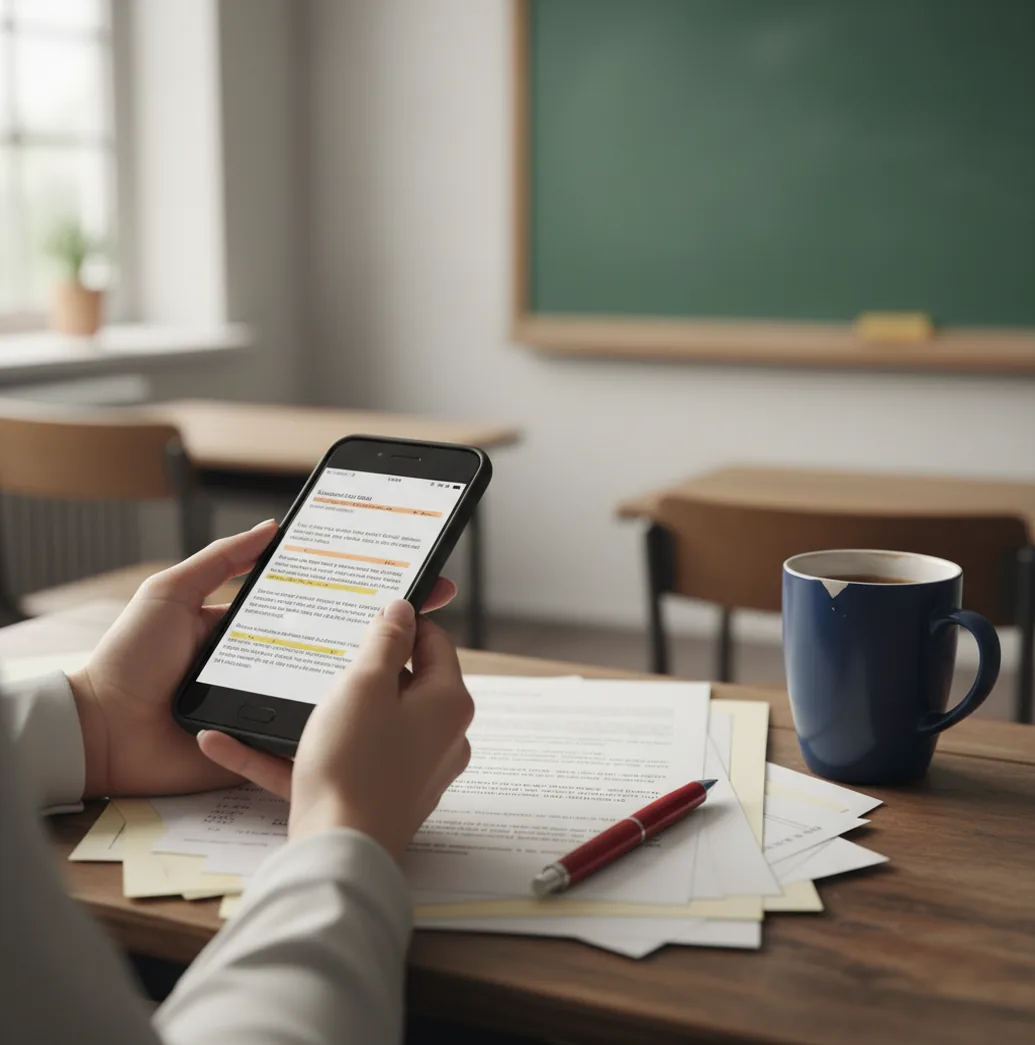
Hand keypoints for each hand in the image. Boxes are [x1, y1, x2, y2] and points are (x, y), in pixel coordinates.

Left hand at [67, 524, 457, 798]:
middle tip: (424, 612)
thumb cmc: (128, 659)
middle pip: (330, 644)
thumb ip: (219, 561)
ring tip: (411, 658)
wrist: (101, 732)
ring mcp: (268, 703)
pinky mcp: (262, 741)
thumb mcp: (170, 593)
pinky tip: (371, 705)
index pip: (312, 603)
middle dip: (377, 629)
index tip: (396, 574)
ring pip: (326, 687)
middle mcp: (268, 662)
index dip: (352, 590)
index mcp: (252, 626)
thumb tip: (271, 528)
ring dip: (365, 675)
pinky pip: (303, 731)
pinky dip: (335, 722)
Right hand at [199, 600, 473, 859]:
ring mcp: (406, 773)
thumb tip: (403, 610)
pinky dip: (287, 753)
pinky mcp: (371, 799)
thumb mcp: (366, 684)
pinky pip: (328, 764)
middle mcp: (438, 739)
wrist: (337, 853)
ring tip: (277, 688)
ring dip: (315, 710)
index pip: (435, 644)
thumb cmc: (356, 764)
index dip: (403, 622)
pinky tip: (227, 741)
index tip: (369, 609)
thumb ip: (385, 641)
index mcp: (447, 704)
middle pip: (401, 685)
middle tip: (323, 646)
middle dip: (360, 666)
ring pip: (360, 726)